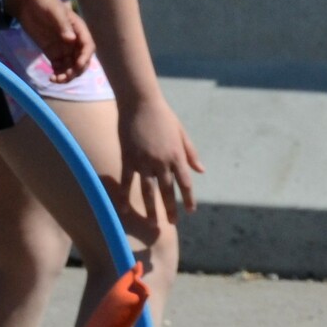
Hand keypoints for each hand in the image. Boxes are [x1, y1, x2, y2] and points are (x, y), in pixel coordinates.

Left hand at [7, 0, 94, 83]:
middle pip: (81, 59)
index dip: (85, 58)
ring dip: (67, 75)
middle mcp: (73, 40)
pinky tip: (51, 78)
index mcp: (78, 29)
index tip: (77, 66)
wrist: (27, 3)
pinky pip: (59, 66)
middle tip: (65, 76)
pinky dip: (58, 74)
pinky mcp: (52, 52)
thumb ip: (63, 25)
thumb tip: (71, 40)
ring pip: (71, 66)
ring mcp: (63, 47)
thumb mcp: (54, 10)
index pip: (87, 46)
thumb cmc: (44, 2)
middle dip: (76, 70)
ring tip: (56, 79)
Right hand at [117, 93, 203, 229]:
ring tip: (153, 223)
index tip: (190, 211)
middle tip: (171, 224)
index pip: (185, 183)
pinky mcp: (128, 158)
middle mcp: (161, 161)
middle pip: (168, 191)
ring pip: (148, 190)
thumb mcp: (181, 133)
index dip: (189, 199)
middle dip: (171, 209)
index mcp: (177, 155)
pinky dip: (125, 196)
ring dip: (151, 208)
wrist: (140, 102)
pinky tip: (125, 209)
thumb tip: (201, 170)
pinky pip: (126, 181)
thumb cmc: (163, 115)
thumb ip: (190, 153)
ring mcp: (143, 161)